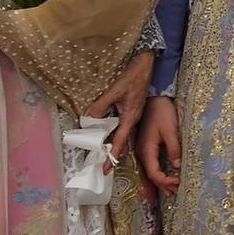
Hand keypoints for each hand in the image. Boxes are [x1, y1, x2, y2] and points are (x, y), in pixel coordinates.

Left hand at [85, 52, 152, 174]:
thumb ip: (101, 105)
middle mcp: (134, 119)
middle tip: (103, 166)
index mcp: (131, 117)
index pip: (120, 141)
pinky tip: (109, 133)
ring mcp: (134, 115)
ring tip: (105, 154)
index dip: (111, 156)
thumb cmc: (132, 77)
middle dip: (113, 154)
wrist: (145, 65)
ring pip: (123, 134)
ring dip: (115, 144)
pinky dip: (116, 133)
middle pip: (123, 141)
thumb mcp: (114, 91)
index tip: (105, 169)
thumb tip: (88, 118)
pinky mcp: (133, 110)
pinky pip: (124, 126)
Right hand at [137, 96, 180, 194]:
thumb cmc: (162, 112)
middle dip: (163, 185)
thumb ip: (174, 148)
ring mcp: (142, 148)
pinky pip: (151, 163)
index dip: (166, 181)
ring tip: (172, 189)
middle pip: (151, 175)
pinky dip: (159, 172)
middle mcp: (141, 151)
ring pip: (150, 170)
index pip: (154, 173)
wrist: (155, 98)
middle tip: (176, 191)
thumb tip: (176, 166)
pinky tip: (166, 174)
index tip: (179, 182)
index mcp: (146, 149)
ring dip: (161, 180)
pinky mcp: (146, 145)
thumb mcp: (171, 130)